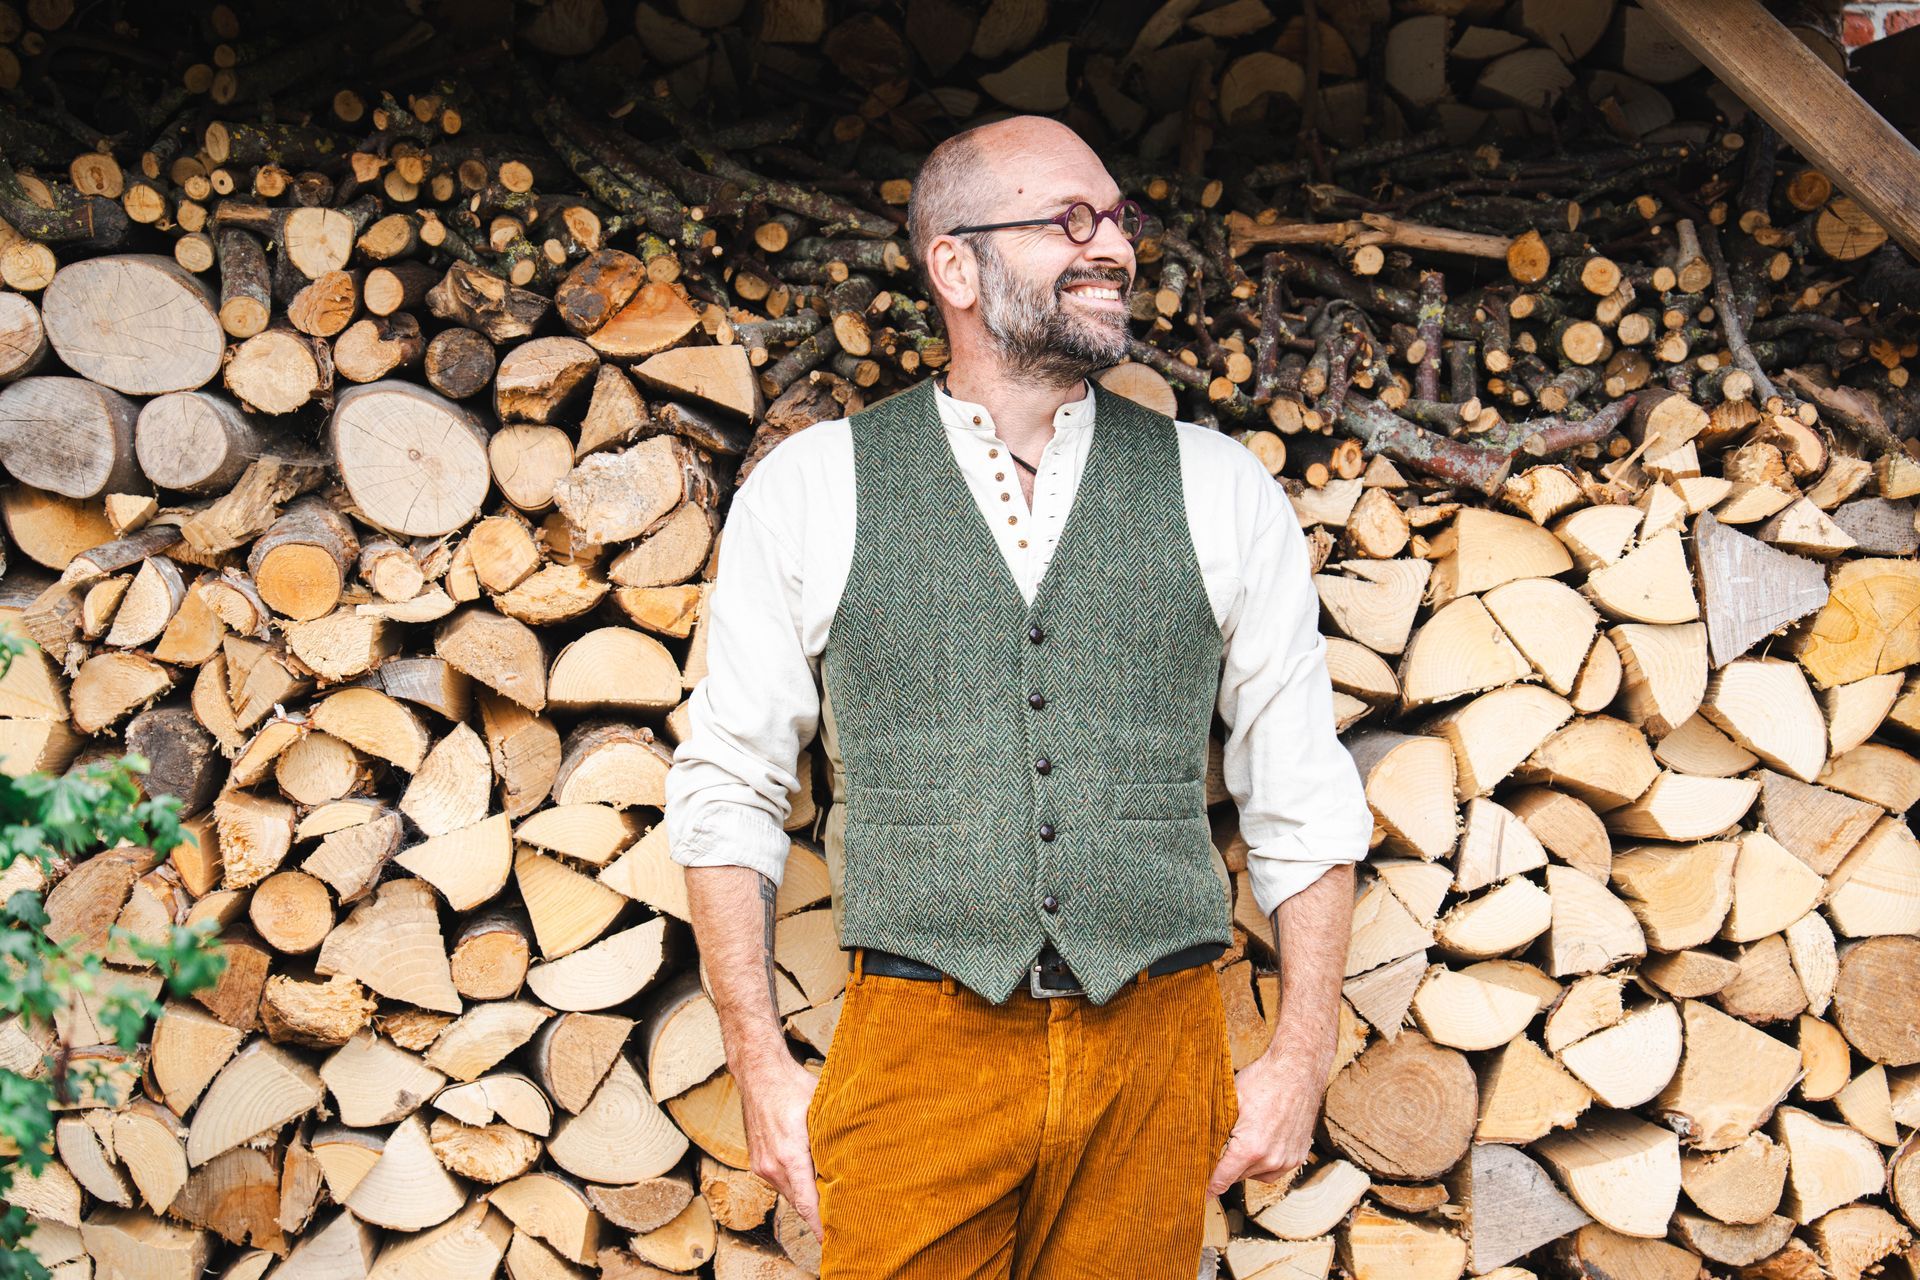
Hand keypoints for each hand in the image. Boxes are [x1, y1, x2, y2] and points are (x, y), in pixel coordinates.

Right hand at [741, 1057, 826, 1241]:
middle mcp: (772, 1166)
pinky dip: (796, 1185)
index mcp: (789, 1155)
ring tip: (831, 1200)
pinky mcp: (758, 1162)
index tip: (832, 1241)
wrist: (759, 1073)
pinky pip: (781, 1183)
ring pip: (790, 1193)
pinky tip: (812, 1179)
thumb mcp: (822, 1110)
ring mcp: (762, 1165)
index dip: (820, 1226)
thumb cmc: (793, 1086)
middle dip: (819, 1214)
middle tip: (843, 1221)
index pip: (807, 1203)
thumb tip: (858, 1158)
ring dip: (807, 1197)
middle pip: (800, 1203)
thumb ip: (836, 1138)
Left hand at [1205, 1048, 1327, 1195]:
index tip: (1197, 1197)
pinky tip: (1258, 1143)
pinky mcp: (1298, 1157)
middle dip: (1225, 1167)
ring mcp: (1287, 1160)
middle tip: (1215, 1151)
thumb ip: (1213, 1128)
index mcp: (1250, 1149)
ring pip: (1255, 1174)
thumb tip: (1193, 1144)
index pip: (1221, 1179)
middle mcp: (1270, 1160)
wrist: (1298, 1070)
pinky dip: (1263, 1162)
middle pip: (1237, 1176)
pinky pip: (1273, 1170)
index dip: (1207, 1187)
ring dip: (1245, 1165)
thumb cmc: (1261, 1080)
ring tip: (1241, 1140)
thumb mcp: (1229, 1101)